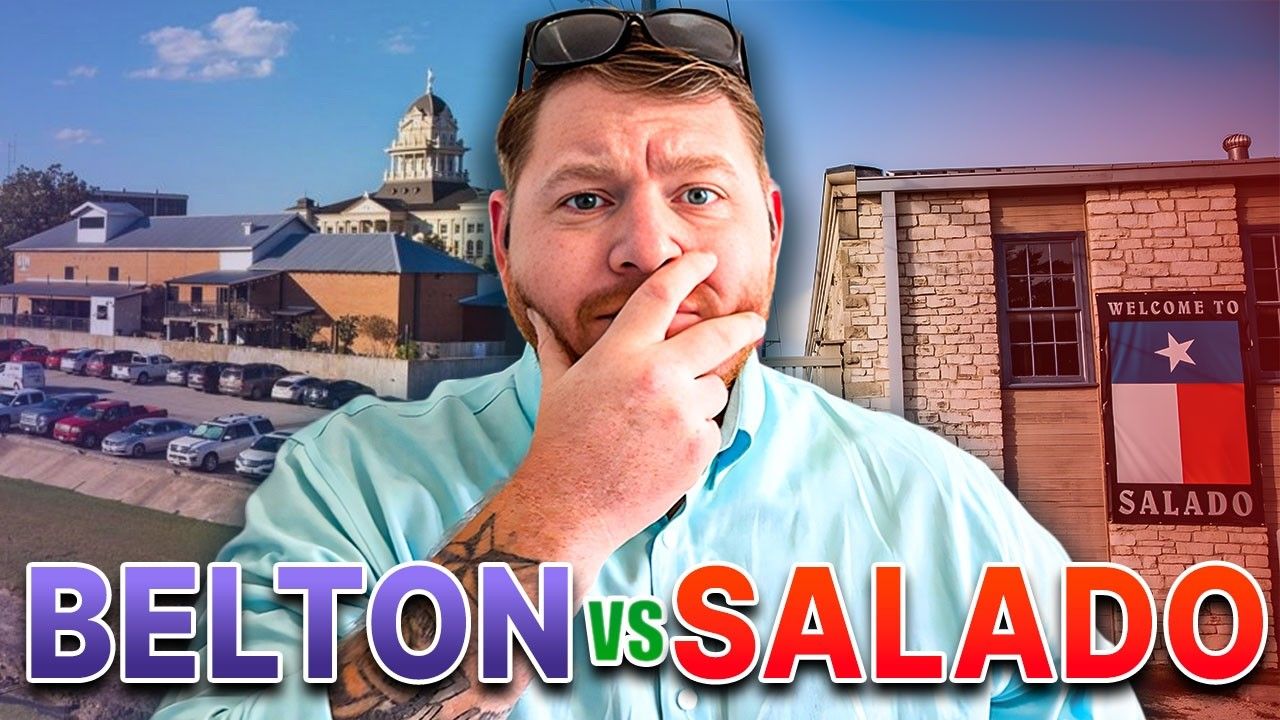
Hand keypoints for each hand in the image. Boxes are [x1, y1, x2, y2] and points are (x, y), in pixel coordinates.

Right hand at [516, 252, 765, 552]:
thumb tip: (537, 314)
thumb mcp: (556, 383)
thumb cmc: (561, 443)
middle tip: (753, 322)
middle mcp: (657, 376)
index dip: (688, 271)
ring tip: (663, 418)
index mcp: (622, 352)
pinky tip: (664, 446)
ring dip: (701, 395)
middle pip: (718, 335)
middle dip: (743, 325)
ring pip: (716, 386)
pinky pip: (712, 425)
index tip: (705, 262)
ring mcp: (682, 412)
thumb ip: (555, 344)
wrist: (570, 504)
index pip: (662, 294)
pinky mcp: (698, 446)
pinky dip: (696, 432)